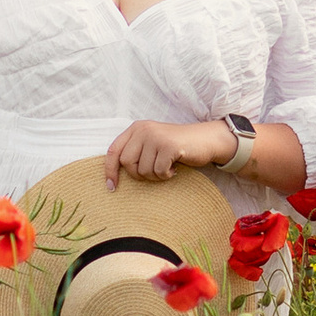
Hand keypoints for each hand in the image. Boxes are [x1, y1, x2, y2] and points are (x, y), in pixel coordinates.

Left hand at [102, 118, 232, 188]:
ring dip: (155, 176)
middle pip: (127, 163)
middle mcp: (143, 129)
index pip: (113, 151)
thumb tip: (113, 176)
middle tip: (154, 172)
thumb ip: (135, 152)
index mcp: (136, 128)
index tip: (112, 187)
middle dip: (139, 174)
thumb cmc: (176, 147)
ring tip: (166, 168)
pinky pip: (159, 171)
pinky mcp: (169, 146)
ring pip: (143, 170)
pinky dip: (166, 175)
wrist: (206, 140)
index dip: (109, 170)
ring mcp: (156, 136)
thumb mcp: (151, 144)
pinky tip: (174, 168)